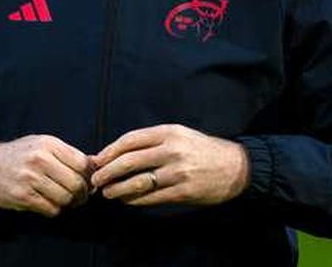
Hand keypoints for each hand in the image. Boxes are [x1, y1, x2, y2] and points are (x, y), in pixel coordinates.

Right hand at [0, 135, 92, 216]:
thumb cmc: (18, 155)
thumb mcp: (42, 144)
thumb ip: (67, 154)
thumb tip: (96, 163)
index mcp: (48, 144)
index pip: (82, 163)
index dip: (90, 176)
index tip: (90, 182)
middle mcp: (40, 159)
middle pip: (76, 183)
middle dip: (83, 194)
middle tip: (81, 197)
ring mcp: (30, 178)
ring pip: (65, 198)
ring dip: (69, 203)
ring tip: (66, 200)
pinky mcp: (23, 196)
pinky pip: (51, 209)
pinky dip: (54, 209)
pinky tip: (49, 203)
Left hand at [89, 124, 249, 206]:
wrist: (235, 167)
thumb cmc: (202, 149)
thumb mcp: (179, 135)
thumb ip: (151, 142)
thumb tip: (118, 152)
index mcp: (168, 132)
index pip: (130, 140)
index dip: (110, 151)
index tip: (97, 160)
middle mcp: (171, 150)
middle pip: (129, 161)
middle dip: (107, 172)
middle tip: (96, 180)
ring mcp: (177, 172)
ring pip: (137, 182)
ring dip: (117, 189)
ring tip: (107, 193)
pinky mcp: (183, 192)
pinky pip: (151, 198)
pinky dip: (135, 200)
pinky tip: (127, 200)